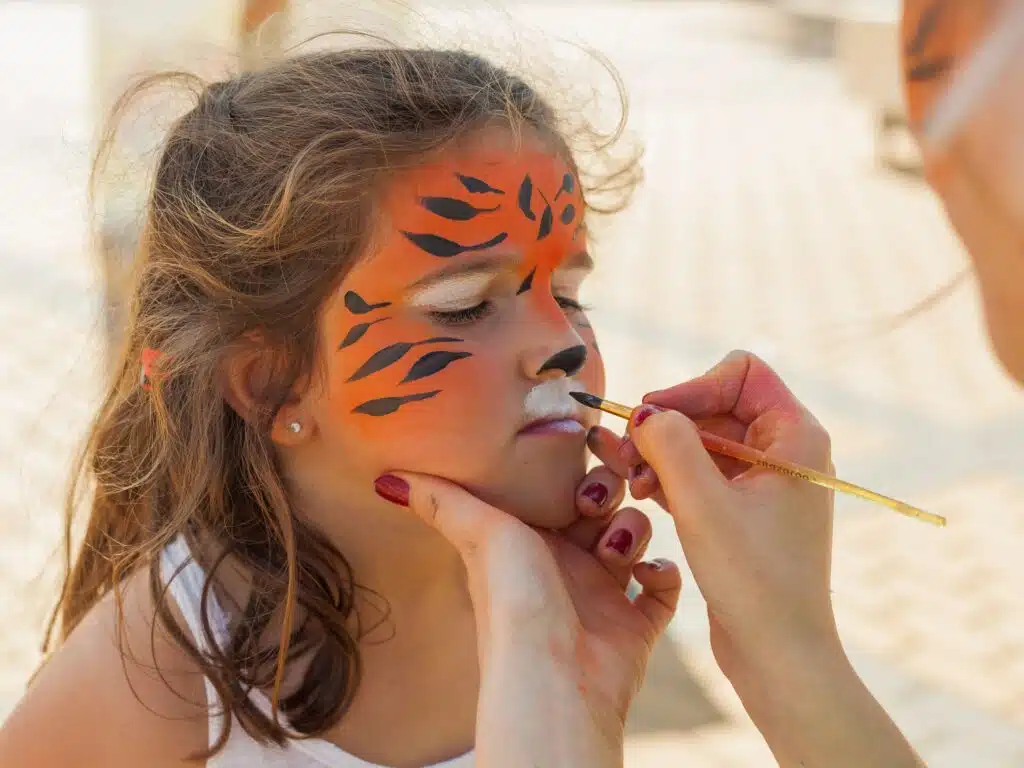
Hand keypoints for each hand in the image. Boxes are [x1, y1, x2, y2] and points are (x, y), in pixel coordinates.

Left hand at [372, 472, 680, 767]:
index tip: (586, 452)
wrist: (555, 679)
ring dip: (634, 529)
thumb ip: (440, 500)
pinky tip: (646, 571)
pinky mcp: (636, 622)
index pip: (561, 487)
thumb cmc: (513, 606)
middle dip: (609, 494)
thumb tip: (383, 478)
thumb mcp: (479, 535)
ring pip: (634, 536)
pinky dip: (664, 572)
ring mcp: (604, 592)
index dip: (577, 468)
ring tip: (618, 548)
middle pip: (603, 505)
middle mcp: (566, 562)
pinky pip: (663, 584)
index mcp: (530, 541)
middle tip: (597, 505)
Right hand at [589, 351, 921, 766]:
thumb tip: (645, 411)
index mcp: (796, 437)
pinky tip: (646, 496)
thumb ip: (671, 444)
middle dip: (670, 425)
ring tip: (634, 482)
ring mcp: (767, 482)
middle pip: (716, 404)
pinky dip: (673, 476)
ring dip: (664, 453)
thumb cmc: (753, 581)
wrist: (779, 655)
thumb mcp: (704, 504)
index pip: (741, 372)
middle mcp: (787, 451)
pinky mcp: (746, 510)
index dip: (692, 387)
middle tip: (628, 455)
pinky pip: (704, 471)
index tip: (655, 421)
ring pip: (704, 439)